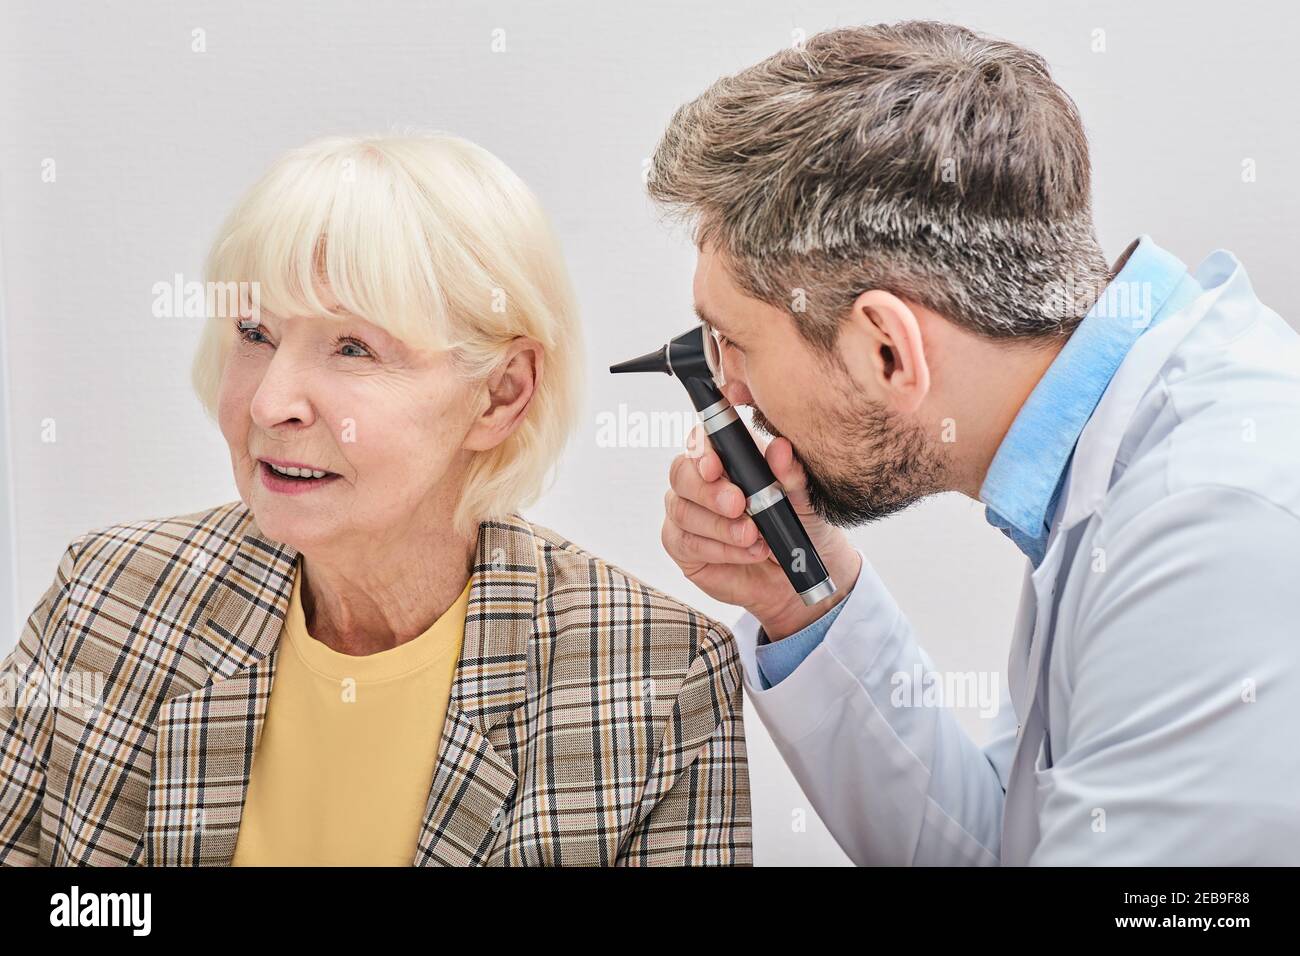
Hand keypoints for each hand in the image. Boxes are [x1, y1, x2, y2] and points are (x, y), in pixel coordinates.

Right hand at [662, 424, 861, 639]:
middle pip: (680, 473)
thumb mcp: (802, 499)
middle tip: (738, 506)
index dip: (701, 451)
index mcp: (727, 457)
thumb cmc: (796, 525)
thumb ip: (790, 474)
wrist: (796, 571)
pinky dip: (720, 549)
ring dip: (720, 526)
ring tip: (754, 537)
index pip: (700, 440)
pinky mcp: (682, 546)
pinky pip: (687, 543)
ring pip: (683, 511)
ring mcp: (687, 512)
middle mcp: (699, 481)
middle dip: (709, 492)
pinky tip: (746, 552)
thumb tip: (781, 449)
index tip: (714, 467)